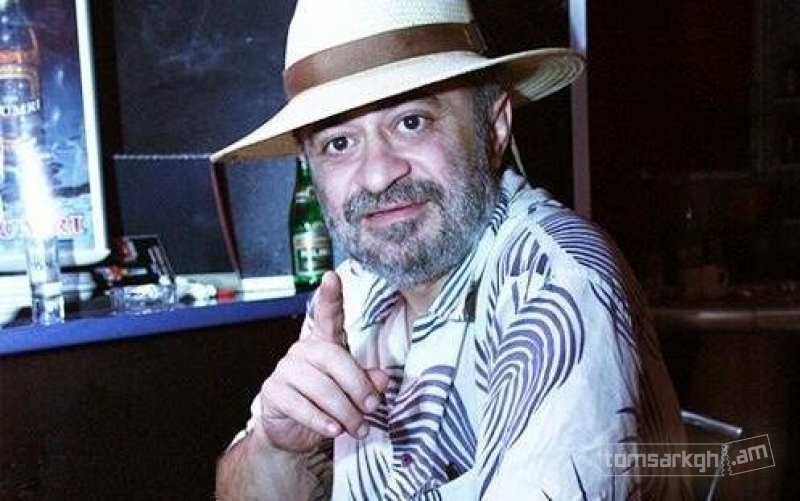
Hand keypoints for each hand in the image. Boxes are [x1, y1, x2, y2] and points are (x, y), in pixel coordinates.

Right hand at [256, 271, 387, 451]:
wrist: (293, 433)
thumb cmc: (327, 405)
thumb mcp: (352, 393)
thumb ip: (368, 382)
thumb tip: (381, 379)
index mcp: (324, 343)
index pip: (327, 316)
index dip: (330, 296)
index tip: (332, 277)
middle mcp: (303, 350)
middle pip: (334, 358)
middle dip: (357, 386)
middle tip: (371, 408)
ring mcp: (285, 370)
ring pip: (320, 386)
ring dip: (344, 411)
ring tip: (357, 428)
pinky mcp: (273, 392)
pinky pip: (300, 405)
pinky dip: (321, 421)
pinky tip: (333, 430)